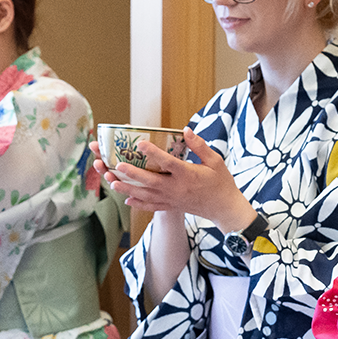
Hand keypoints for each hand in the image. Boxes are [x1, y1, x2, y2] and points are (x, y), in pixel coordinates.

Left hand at [100, 129, 254, 231]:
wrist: (224, 208)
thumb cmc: (221, 182)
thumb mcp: (215, 161)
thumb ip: (199, 146)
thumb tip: (186, 130)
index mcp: (188, 174)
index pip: (168, 162)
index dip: (154, 153)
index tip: (141, 143)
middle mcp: (177, 188)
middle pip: (151, 181)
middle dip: (133, 174)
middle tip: (117, 165)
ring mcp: (172, 200)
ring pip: (147, 195)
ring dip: (129, 189)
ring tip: (112, 183)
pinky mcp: (172, 207)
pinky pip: (152, 207)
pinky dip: (139, 204)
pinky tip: (127, 199)